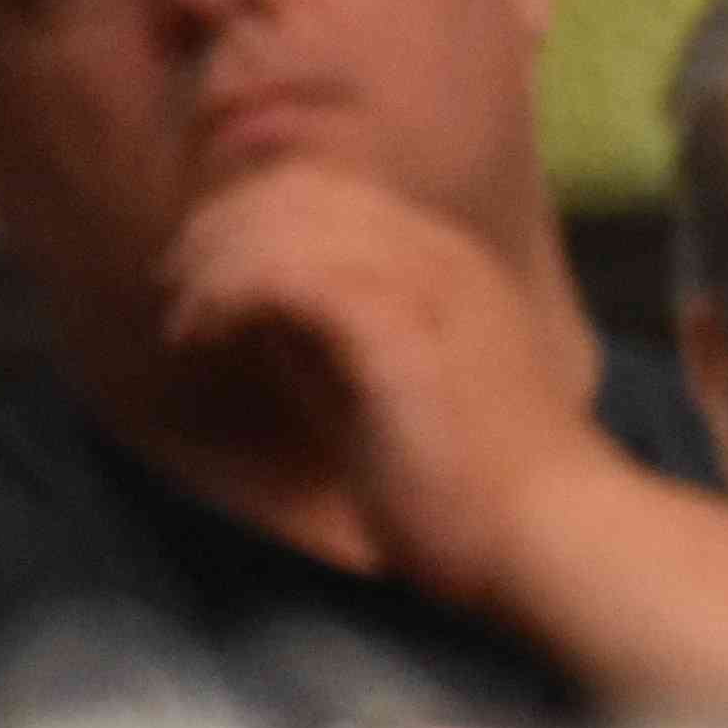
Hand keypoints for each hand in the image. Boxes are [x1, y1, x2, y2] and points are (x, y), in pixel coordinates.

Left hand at [158, 160, 607, 604]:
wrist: (553, 538)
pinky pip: (286, 273)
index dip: (251, 216)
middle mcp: (439, 255)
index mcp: (447, 264)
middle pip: (300, 188)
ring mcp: (425, 284)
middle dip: (220, 229)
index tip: (202, 277)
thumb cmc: (477, 489)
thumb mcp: (387, 390)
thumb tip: (250, 309)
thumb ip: (330, 340)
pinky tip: (200, 335)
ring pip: (286, 217)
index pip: (331, 190)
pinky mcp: (399, 328)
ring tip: (183, 318)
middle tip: (174, 290)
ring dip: (214, 262)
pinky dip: (227, 295)